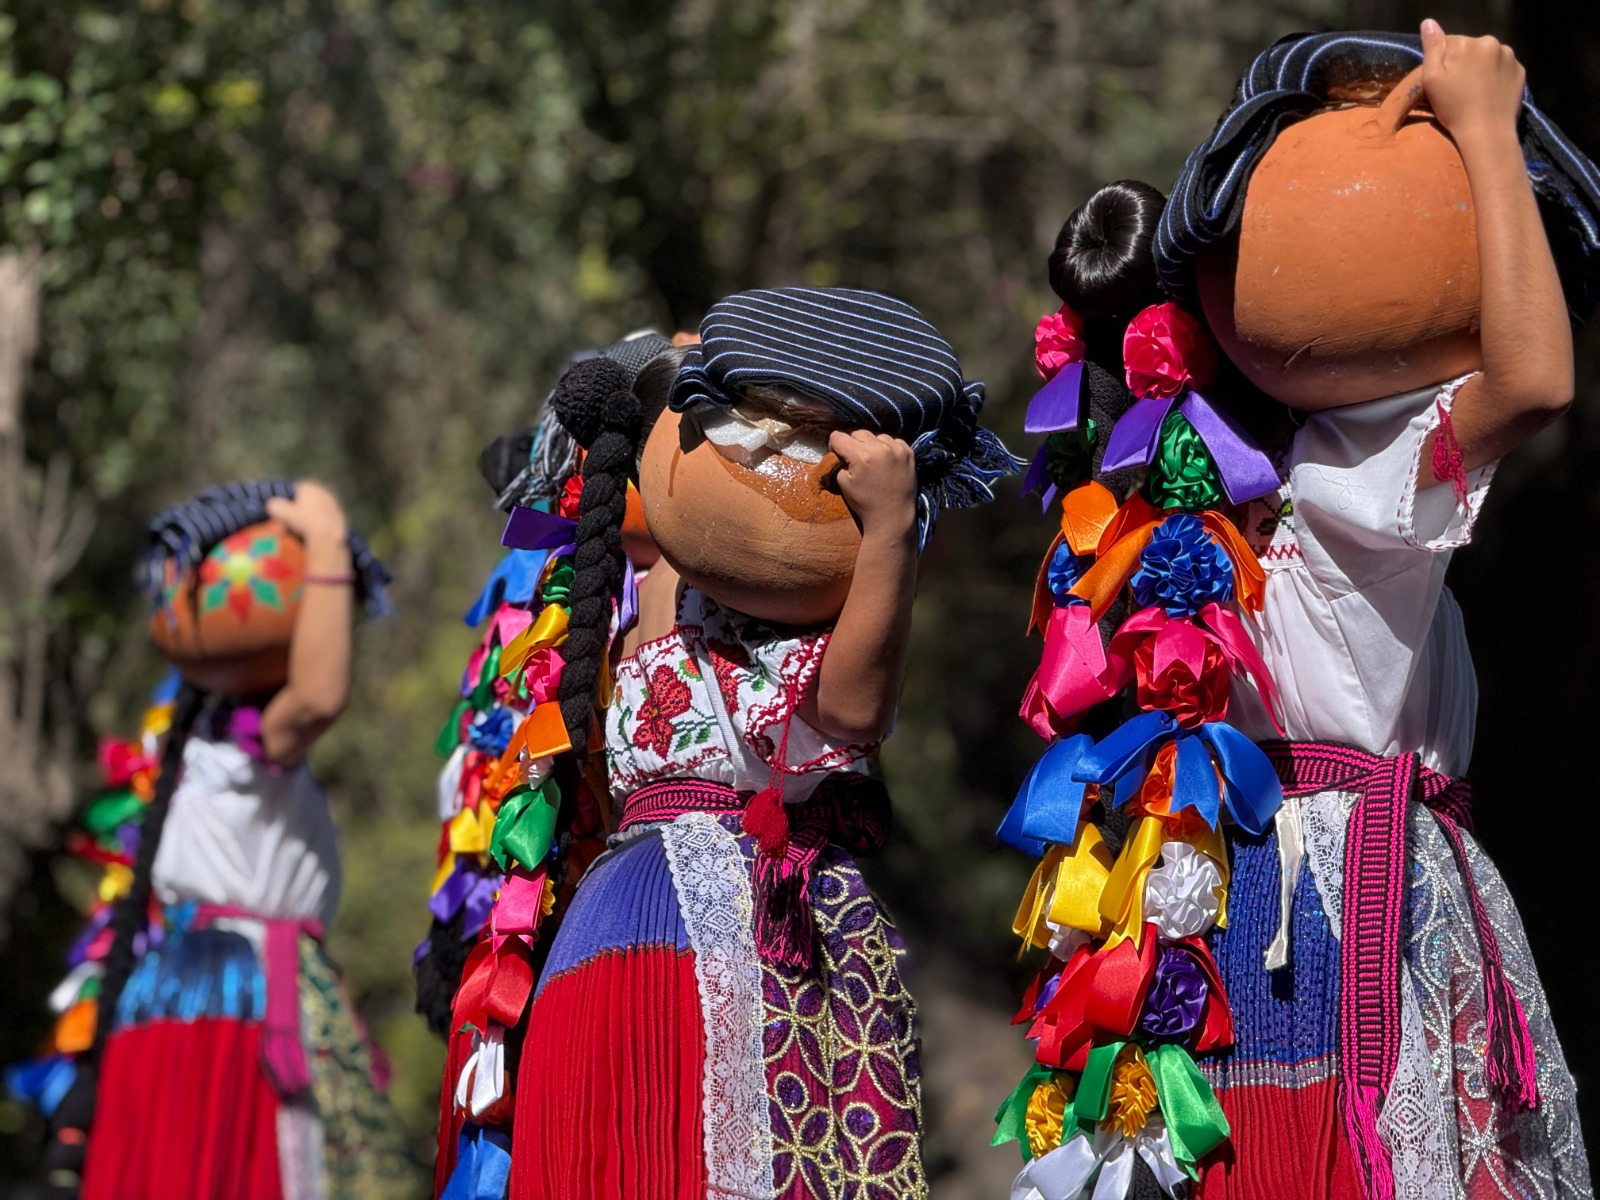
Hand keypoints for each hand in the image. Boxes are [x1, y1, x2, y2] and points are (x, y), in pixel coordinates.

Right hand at [265, 480, 348, 545]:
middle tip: (294, 520)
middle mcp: (324, 491)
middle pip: (308, 498)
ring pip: (318, 508)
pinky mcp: (341, 516)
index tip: (285, 511)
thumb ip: (274, 505)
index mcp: (310, 486)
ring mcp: (334, 504)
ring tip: (305, 528)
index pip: (296, 489)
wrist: (327, 536)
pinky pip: (327, 518)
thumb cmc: (303, 521)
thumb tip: (272, 504)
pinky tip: (316, 532)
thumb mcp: (281, 512)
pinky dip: (321, 523)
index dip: (289, 500)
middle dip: (301, 507)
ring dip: (312, 515)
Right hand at [827, 430, 916, 539]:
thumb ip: (838, 463)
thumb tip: (839, 453)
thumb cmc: (865, 502)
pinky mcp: (908, 452)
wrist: (892, 516)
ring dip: (872, 445)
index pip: (838, 437)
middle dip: (853, 445)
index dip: (834, 446)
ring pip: (876, 436)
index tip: (839, 456)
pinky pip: (893, 441)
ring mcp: (896, 449)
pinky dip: (887, 449)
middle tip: (857, 461)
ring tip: (873, 462)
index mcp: (861, 456)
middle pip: (858, 433)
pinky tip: (886, 463)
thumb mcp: (843, 483)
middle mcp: (880, 448)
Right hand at [1419, 19, 1524, 140]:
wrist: (1486, 132)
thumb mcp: (1432, 78)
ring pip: (1488, 58)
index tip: (1442, 82)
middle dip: (1463, 63)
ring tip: (1474, 92)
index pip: (1448, 43)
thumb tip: (1429, 22)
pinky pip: (1503, 69)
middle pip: (1470, 49)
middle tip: (1457, 89)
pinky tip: (1489, 94)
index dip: (1442, 63)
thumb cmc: (1454, 107)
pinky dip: (1495, 77)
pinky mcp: (1520, 72)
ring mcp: (1509, 57)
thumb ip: (1431, 47)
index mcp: (1468, 43)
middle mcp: (1492, 43)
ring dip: (1480, 69)